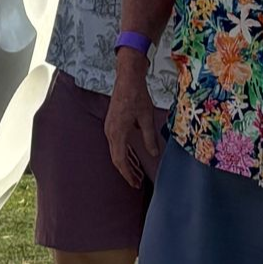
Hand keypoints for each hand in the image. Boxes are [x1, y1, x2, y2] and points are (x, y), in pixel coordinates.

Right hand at [104, 56, 163, 190]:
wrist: (127, 80)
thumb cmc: (137, 96)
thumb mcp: (147, 118)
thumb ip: (149, 138)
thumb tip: (154, 154)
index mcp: (118, 133)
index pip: (120, 160)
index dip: (128, 174)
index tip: (134, 184)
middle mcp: (110, 132)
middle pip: (116, 158)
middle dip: (126, 172)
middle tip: (136, 183)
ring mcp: (109, 127)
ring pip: (114, 151)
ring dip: (124, 163)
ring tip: (135, 173)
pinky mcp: (111, 123)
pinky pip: (115, 143)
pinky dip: (122, 153)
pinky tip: (131, 156)